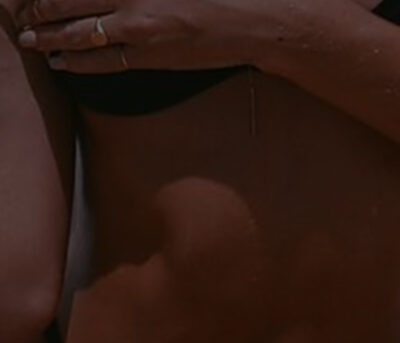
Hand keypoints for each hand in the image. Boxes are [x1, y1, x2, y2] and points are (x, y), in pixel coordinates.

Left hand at [15, 0, 312, 73]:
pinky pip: (103, 63)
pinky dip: (77, 62)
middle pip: (68, 2)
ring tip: (32, 40)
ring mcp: (137, 31)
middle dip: (39, 9)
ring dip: (51, 37)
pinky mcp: (149, 58)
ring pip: (80, 34)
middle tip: (21, 13)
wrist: (246, 21)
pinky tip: (60, 63)